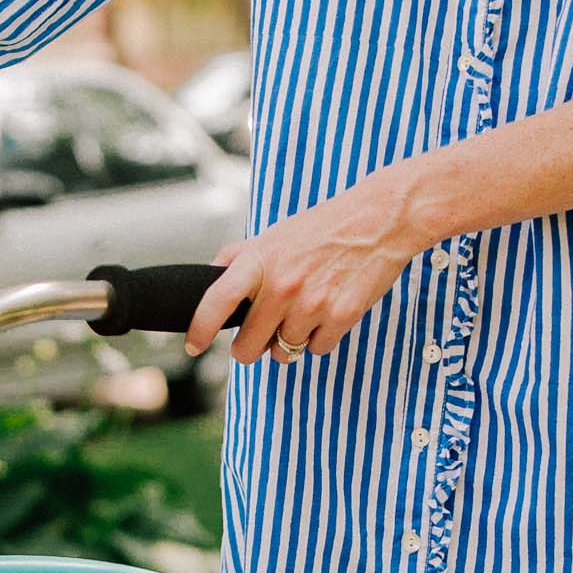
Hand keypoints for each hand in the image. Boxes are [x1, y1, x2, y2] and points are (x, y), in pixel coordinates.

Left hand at [186, 170, 430, 365]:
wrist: (379, 219)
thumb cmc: (324, 227)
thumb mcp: (276, 234)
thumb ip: (241, 257)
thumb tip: (211, 275)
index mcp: (260, 261)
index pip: (216, 301)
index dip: (199, 329)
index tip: (193, 346)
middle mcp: (282, 285)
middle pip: (248, 348)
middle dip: (252, 348)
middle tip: (262, 335)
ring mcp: (312, 303)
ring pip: (284, 353)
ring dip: (290, 342)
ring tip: (305, 312)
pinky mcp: (341, 316)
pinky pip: (316, 350)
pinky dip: (319, 339)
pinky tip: (328, 313)